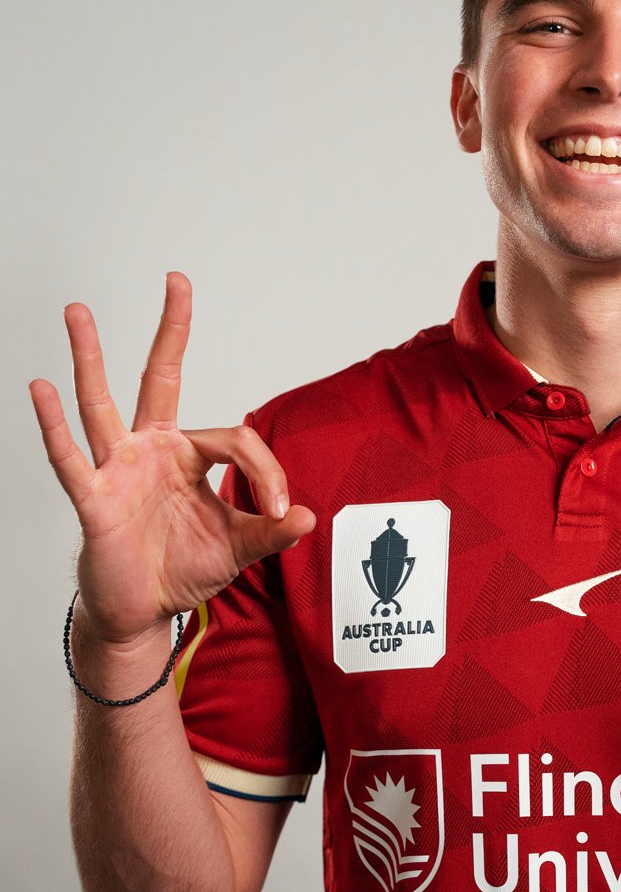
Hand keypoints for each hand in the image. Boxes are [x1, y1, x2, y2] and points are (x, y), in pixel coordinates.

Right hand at [30, 272, 314, 645]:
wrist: (144, 610)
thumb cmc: (183, 568)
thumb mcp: (237, 548)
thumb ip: (270, 531)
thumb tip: (308, 515)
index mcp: (189, 455)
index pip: (236, 440)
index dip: (266, 473)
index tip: (281, 510)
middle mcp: (151, 450)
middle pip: (161, 377)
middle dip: (172, 330)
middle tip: (176, 281)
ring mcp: (119, 469)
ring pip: (102, 403)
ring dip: (91, 357)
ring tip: (78, 311)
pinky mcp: (94, 499)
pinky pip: (71, 459)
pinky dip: (54, 426)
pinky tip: (41, 388)